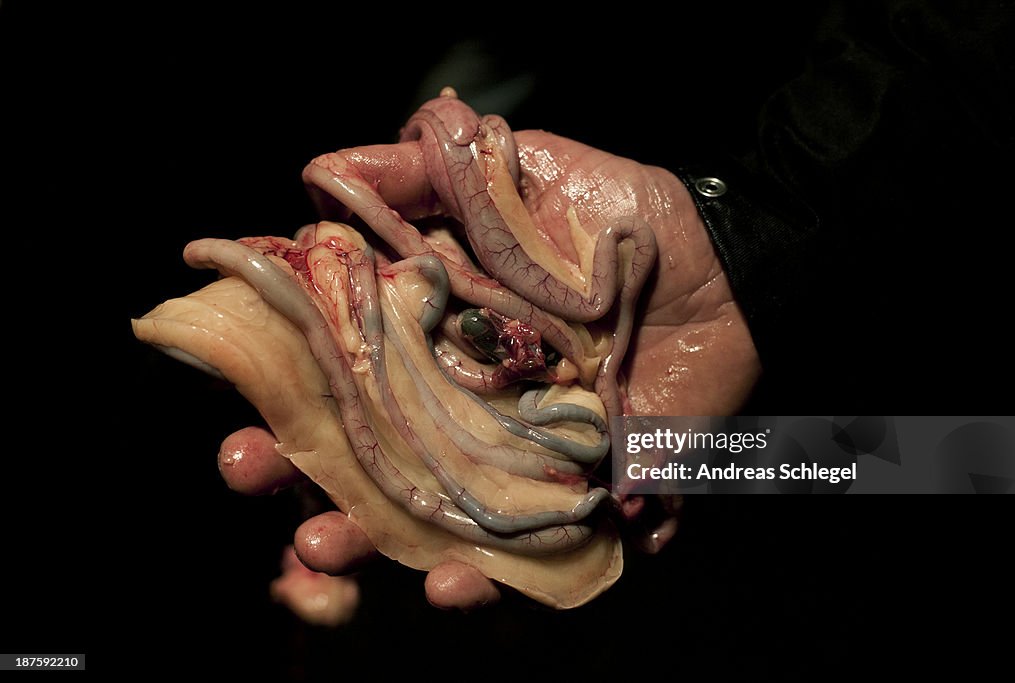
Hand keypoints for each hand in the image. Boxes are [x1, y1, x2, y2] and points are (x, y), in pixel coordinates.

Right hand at [216, 130, 760, 609]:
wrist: (722, 258)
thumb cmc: (613, 212)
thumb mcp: (510, 171)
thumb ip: (416, 174)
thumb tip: (314, 174)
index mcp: (434, 351)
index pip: (341, 406)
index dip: (286, 433)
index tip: (244, 448)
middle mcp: (470, 418)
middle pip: (385, 489)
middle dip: (330, 524)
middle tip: (306, 540)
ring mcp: (532, 463)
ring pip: (456, 539)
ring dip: (416, 573)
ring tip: (403, 579)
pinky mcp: (599, 491)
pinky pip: (556, 556)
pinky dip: (522, 583)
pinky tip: (482, 582)